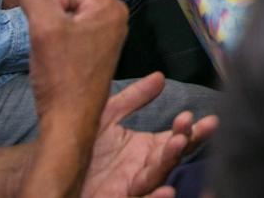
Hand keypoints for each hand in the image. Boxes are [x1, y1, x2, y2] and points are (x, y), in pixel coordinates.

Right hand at [20, 0, 128, 135]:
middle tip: (53, 46)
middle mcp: (115, 18)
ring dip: (52, 33)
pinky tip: (59, 63)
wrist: (68, 119)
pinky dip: (57, 45)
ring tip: (56, 55)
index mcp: (111, 7)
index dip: (50, 5)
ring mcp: (107, 35)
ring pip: (65, 17)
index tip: (52, 33)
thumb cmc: (60, 75)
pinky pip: (69, 34)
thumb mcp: (44, 27)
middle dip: (52, 19)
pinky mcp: (96, 51)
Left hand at [79, 74, 217, 197]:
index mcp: (147, 148)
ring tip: (177, 143)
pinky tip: (165, 191)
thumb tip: (160, 77)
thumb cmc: (81, 144)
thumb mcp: (107, 116)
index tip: (209, 118)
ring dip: (169, 161)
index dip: (191, 130)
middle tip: (192, 126)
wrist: (54, 169)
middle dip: (184, 140)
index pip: (176, 138)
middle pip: (171, 155)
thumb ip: (133, 98)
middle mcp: (144, 167)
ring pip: (156, 176)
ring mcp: (132, 186)